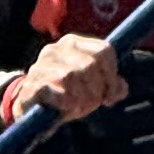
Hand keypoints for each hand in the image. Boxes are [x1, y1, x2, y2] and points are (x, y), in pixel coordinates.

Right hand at [7, 32, 125, 125]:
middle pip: (90, 65)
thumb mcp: (93, 88)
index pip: (104, 50)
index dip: (112, 75)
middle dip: (97, 89)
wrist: (32, 109)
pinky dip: (65, 103)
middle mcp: (56, 49)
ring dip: (81, 98)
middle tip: (92, 103)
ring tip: (78, 106)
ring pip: (72, 77)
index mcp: (73, 43)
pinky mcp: (33, 84)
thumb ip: (111, 85)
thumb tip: (121, 87)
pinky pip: (56, 92)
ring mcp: (42, 65)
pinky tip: (65, 108)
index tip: (110, 94)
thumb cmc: (67, 95)